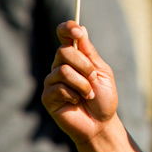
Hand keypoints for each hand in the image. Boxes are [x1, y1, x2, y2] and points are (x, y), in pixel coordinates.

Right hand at [42, 21, 119, 144]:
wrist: (101, 122)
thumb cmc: (104, 97)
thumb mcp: (101, 72)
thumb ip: (89, 53)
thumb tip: (81, 28)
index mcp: (75, 57)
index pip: (64, 35)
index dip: (67, 29)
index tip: (77, 32)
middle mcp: (60, 66)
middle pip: (64, 51)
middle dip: (84, 65)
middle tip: (93, 78)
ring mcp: (52, 81)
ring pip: (63, 70)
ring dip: (82, 84)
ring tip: (88, 94)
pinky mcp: (48, 96)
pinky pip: (59, 87)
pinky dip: (74, 95)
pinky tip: (76, 102)